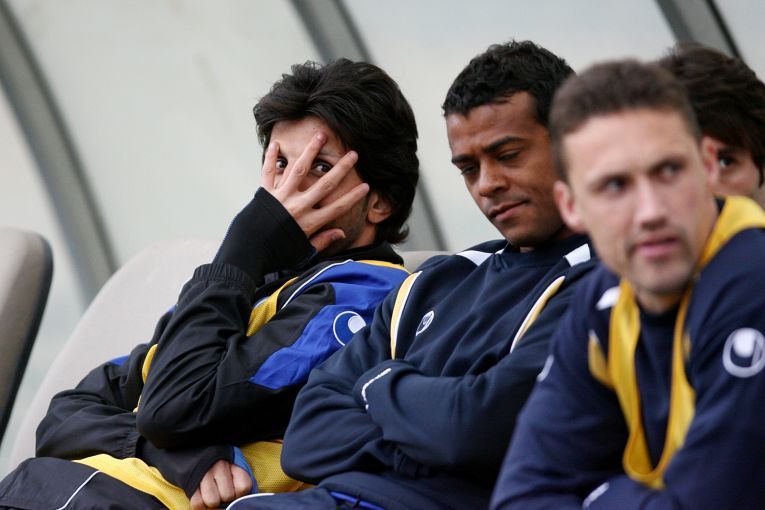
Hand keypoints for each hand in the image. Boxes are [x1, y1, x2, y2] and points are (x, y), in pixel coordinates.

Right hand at [190, 459, 251, 508]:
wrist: (195, 451)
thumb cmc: (218, 463)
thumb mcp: (233, 466)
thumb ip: (239, 480)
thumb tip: (239, 500)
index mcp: (233, 462)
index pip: (244, 486)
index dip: (239, 493)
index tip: (234, 489)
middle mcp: (219, 466)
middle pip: (227, 496)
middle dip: (224, 497)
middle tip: (220, 490)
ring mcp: (204, 473)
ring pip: (212, 501)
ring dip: (212, 501)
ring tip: (210, 493)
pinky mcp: (190, 481)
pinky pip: (197, 503)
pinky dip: (200, 505)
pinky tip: (202, 497)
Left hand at [261, 134, 369, 251]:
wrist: (249, 252)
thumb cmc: (277, 254)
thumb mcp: (303, 252)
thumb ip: (322, 241)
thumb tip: (341, 233)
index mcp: (309, 222)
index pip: (337, 207)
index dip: (353, 197)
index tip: (366, 186)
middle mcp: (298, 207)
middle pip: (324, 184)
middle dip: (341, 169)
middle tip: (353, 154)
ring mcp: (281, 197)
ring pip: (299, 170)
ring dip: (311, 151)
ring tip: (321, 136)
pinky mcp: (265, 193)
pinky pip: (268, 172)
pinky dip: (270, 157)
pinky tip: (275, 144)